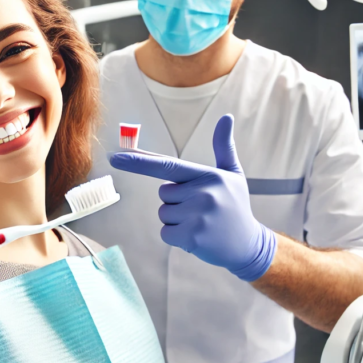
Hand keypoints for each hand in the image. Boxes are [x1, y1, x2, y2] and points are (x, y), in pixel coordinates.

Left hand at [109, 114, 275, 281]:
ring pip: (164, 214)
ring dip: (177, 221)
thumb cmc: (235, 207)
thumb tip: (226, 117)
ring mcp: (198, 216)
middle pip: (164, 194)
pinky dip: (176, 237)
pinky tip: (198, 237)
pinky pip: (165, 233)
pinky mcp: (192, 237)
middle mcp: (203, 193)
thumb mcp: (232, 174)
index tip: (115, 157)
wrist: (248, 245)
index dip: (139, 161)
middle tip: (202, 210)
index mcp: (208, 176)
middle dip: (177, 202)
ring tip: (201, 224)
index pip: (167, 166)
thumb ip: (224, 146)